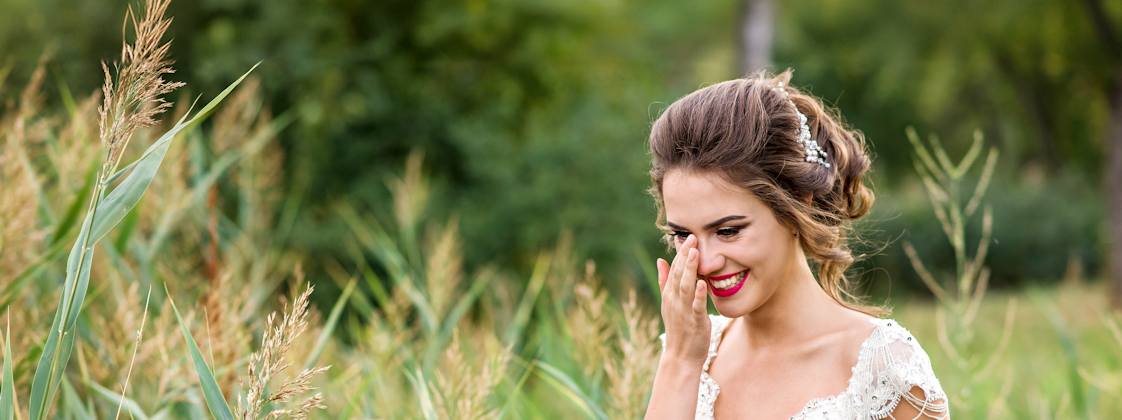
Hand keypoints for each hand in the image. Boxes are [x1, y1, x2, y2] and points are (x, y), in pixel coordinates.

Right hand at [657, 234, 710, 366]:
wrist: (680, 356)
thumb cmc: (679, 329)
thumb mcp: (669, 303)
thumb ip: (665, 281)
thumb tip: (660, 260)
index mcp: (669, 294)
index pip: (673, 270)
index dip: (680, 254)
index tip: (687, 237)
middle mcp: (674, 300)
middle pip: (678, 274)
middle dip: (685, 256)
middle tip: (692, 238)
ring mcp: (683, 311)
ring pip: (685, 286)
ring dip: (690, 269)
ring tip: (695, 253)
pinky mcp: (694, 321)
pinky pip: (696, 306)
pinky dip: (698, 294)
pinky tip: (702, 282)